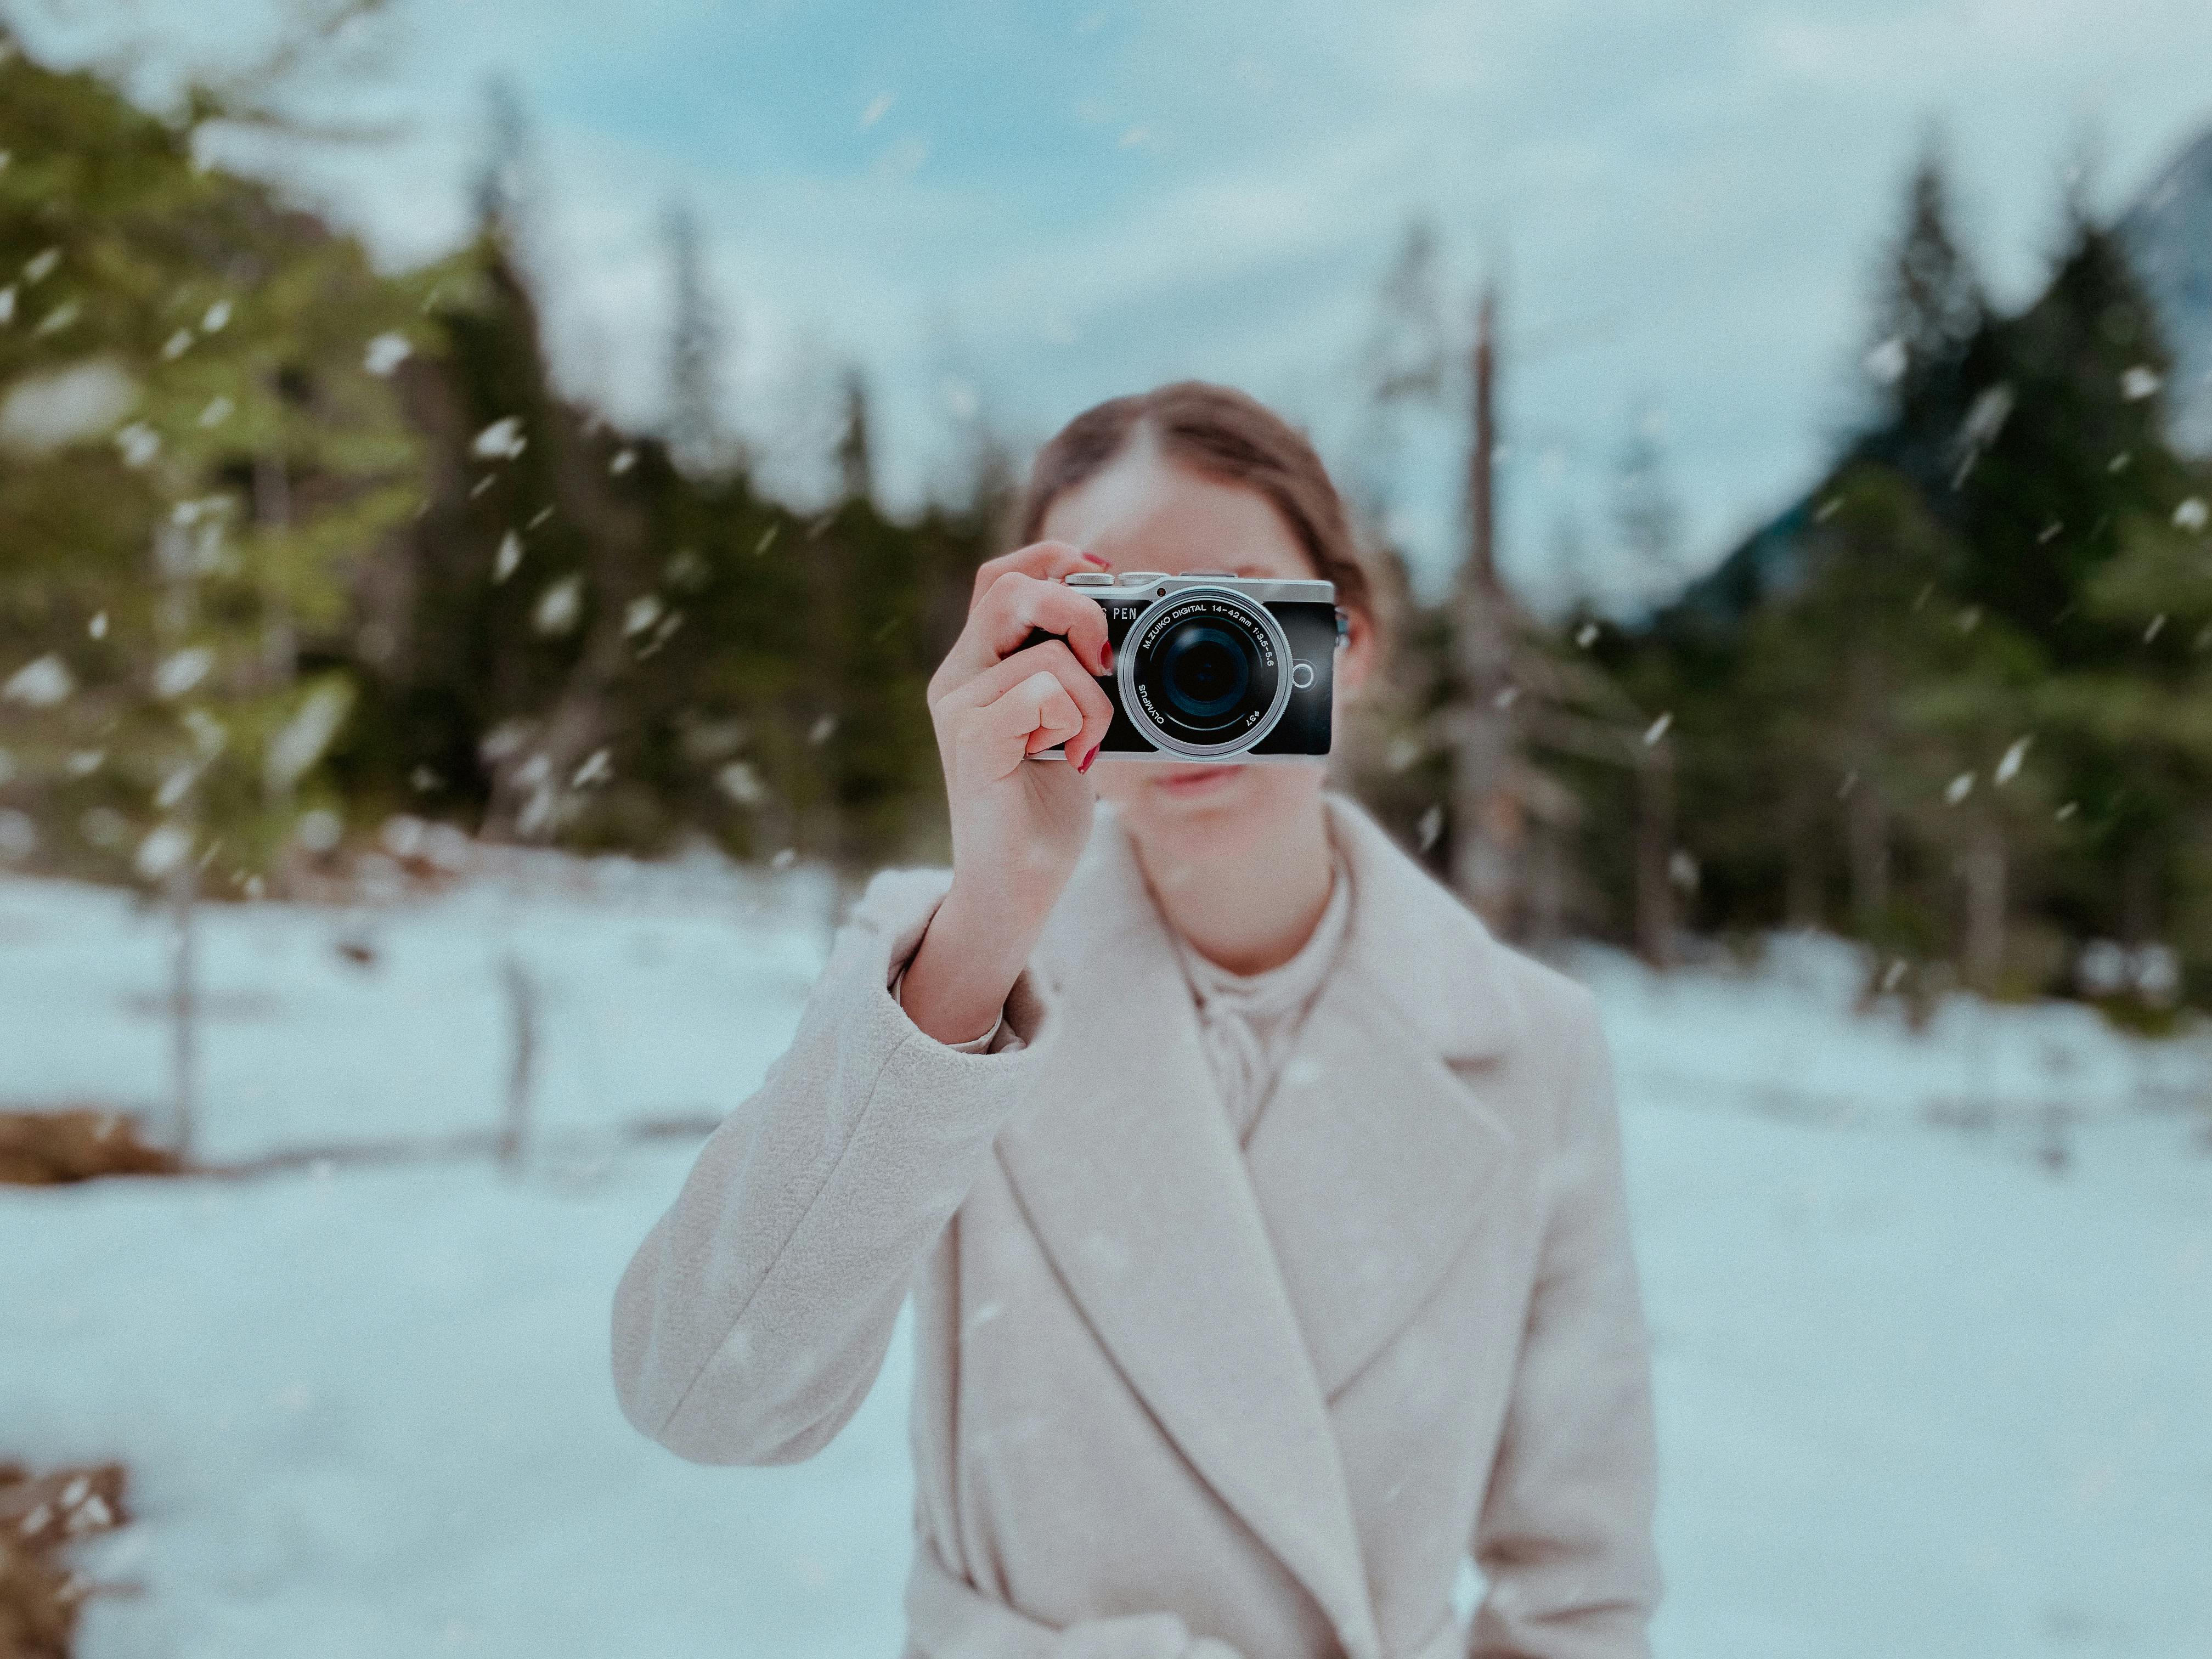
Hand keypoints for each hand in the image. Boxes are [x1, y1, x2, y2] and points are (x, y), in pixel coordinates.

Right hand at [898, 541, 1116, 1044]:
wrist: (1014, 889)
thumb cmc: (1041, 813)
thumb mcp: (1068, 725)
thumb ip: (1074, 675)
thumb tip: (1121, 635)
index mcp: (977, 667)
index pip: (1003, 576)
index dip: (1055, 559)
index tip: (1109, 576)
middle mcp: (958, 678)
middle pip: (1008, 586)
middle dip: (1076, 606)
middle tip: (1110, 658)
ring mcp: (959, 708)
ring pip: (1043, 649)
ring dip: (1092, 693)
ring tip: (1090, 742)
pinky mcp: (972, 740)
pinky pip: (1041, 691)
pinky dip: (1078, 720)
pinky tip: (1075, 759)